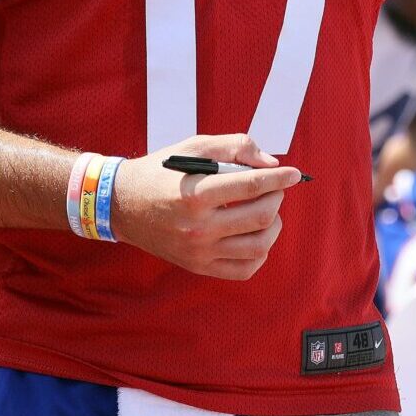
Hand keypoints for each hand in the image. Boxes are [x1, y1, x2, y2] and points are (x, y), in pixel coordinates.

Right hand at [110, 134, 300, 280]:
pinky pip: (245, 269)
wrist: (122, 205)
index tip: (294, 173)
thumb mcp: (194, 147)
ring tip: (266, 210)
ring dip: (274, 224)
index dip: (280, 178)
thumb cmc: (161, 172)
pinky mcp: (199, 266)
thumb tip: (270, 163)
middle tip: (273, 188)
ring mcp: (199, 252)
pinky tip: (255, 234)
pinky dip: (260, 252)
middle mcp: (198, 227)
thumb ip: (235, 147)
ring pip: (259, 245)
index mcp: (195, 194)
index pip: (252, 186)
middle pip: (262, 216)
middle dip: (277, 197)